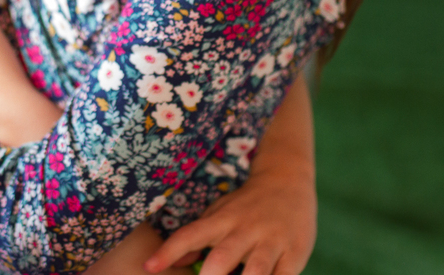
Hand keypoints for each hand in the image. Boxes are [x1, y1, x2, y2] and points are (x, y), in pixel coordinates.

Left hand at [144, 163, 316, 274]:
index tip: (148, 267)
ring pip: (257, 271)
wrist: (287, 179)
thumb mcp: (218, 213)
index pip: (190, 235)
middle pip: (223, 256)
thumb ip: (196, 237)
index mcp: (222, 221)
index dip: (168, 252)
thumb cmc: (246, 205)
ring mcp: (271, 242)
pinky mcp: (295, 253)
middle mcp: (244, 230)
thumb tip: (176, 261)